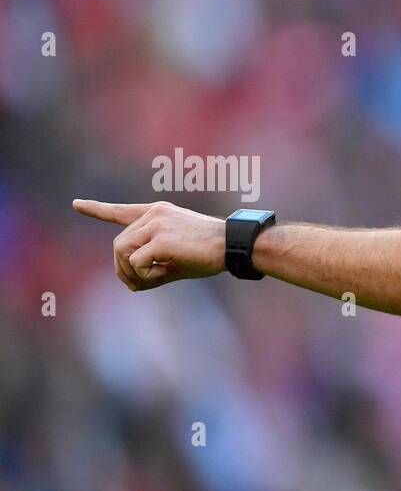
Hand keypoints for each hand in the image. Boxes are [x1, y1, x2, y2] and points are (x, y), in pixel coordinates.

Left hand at [73, 200, 225, 290]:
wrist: (234, 246)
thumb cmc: (211, 254)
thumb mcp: (178, 259)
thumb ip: (153, 265)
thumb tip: (132, 283)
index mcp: (158, 213)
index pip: (122, 211)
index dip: (98, 210)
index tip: (77, 205)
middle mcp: (154, 214)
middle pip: (118, 244)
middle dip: (122, 269)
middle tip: (138, 285)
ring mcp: (156, 225)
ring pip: (122, 251)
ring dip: (131, 272)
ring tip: (153, 280)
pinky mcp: (161, 239)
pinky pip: (136, 262)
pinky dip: (145, 276)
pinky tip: (163, 275)